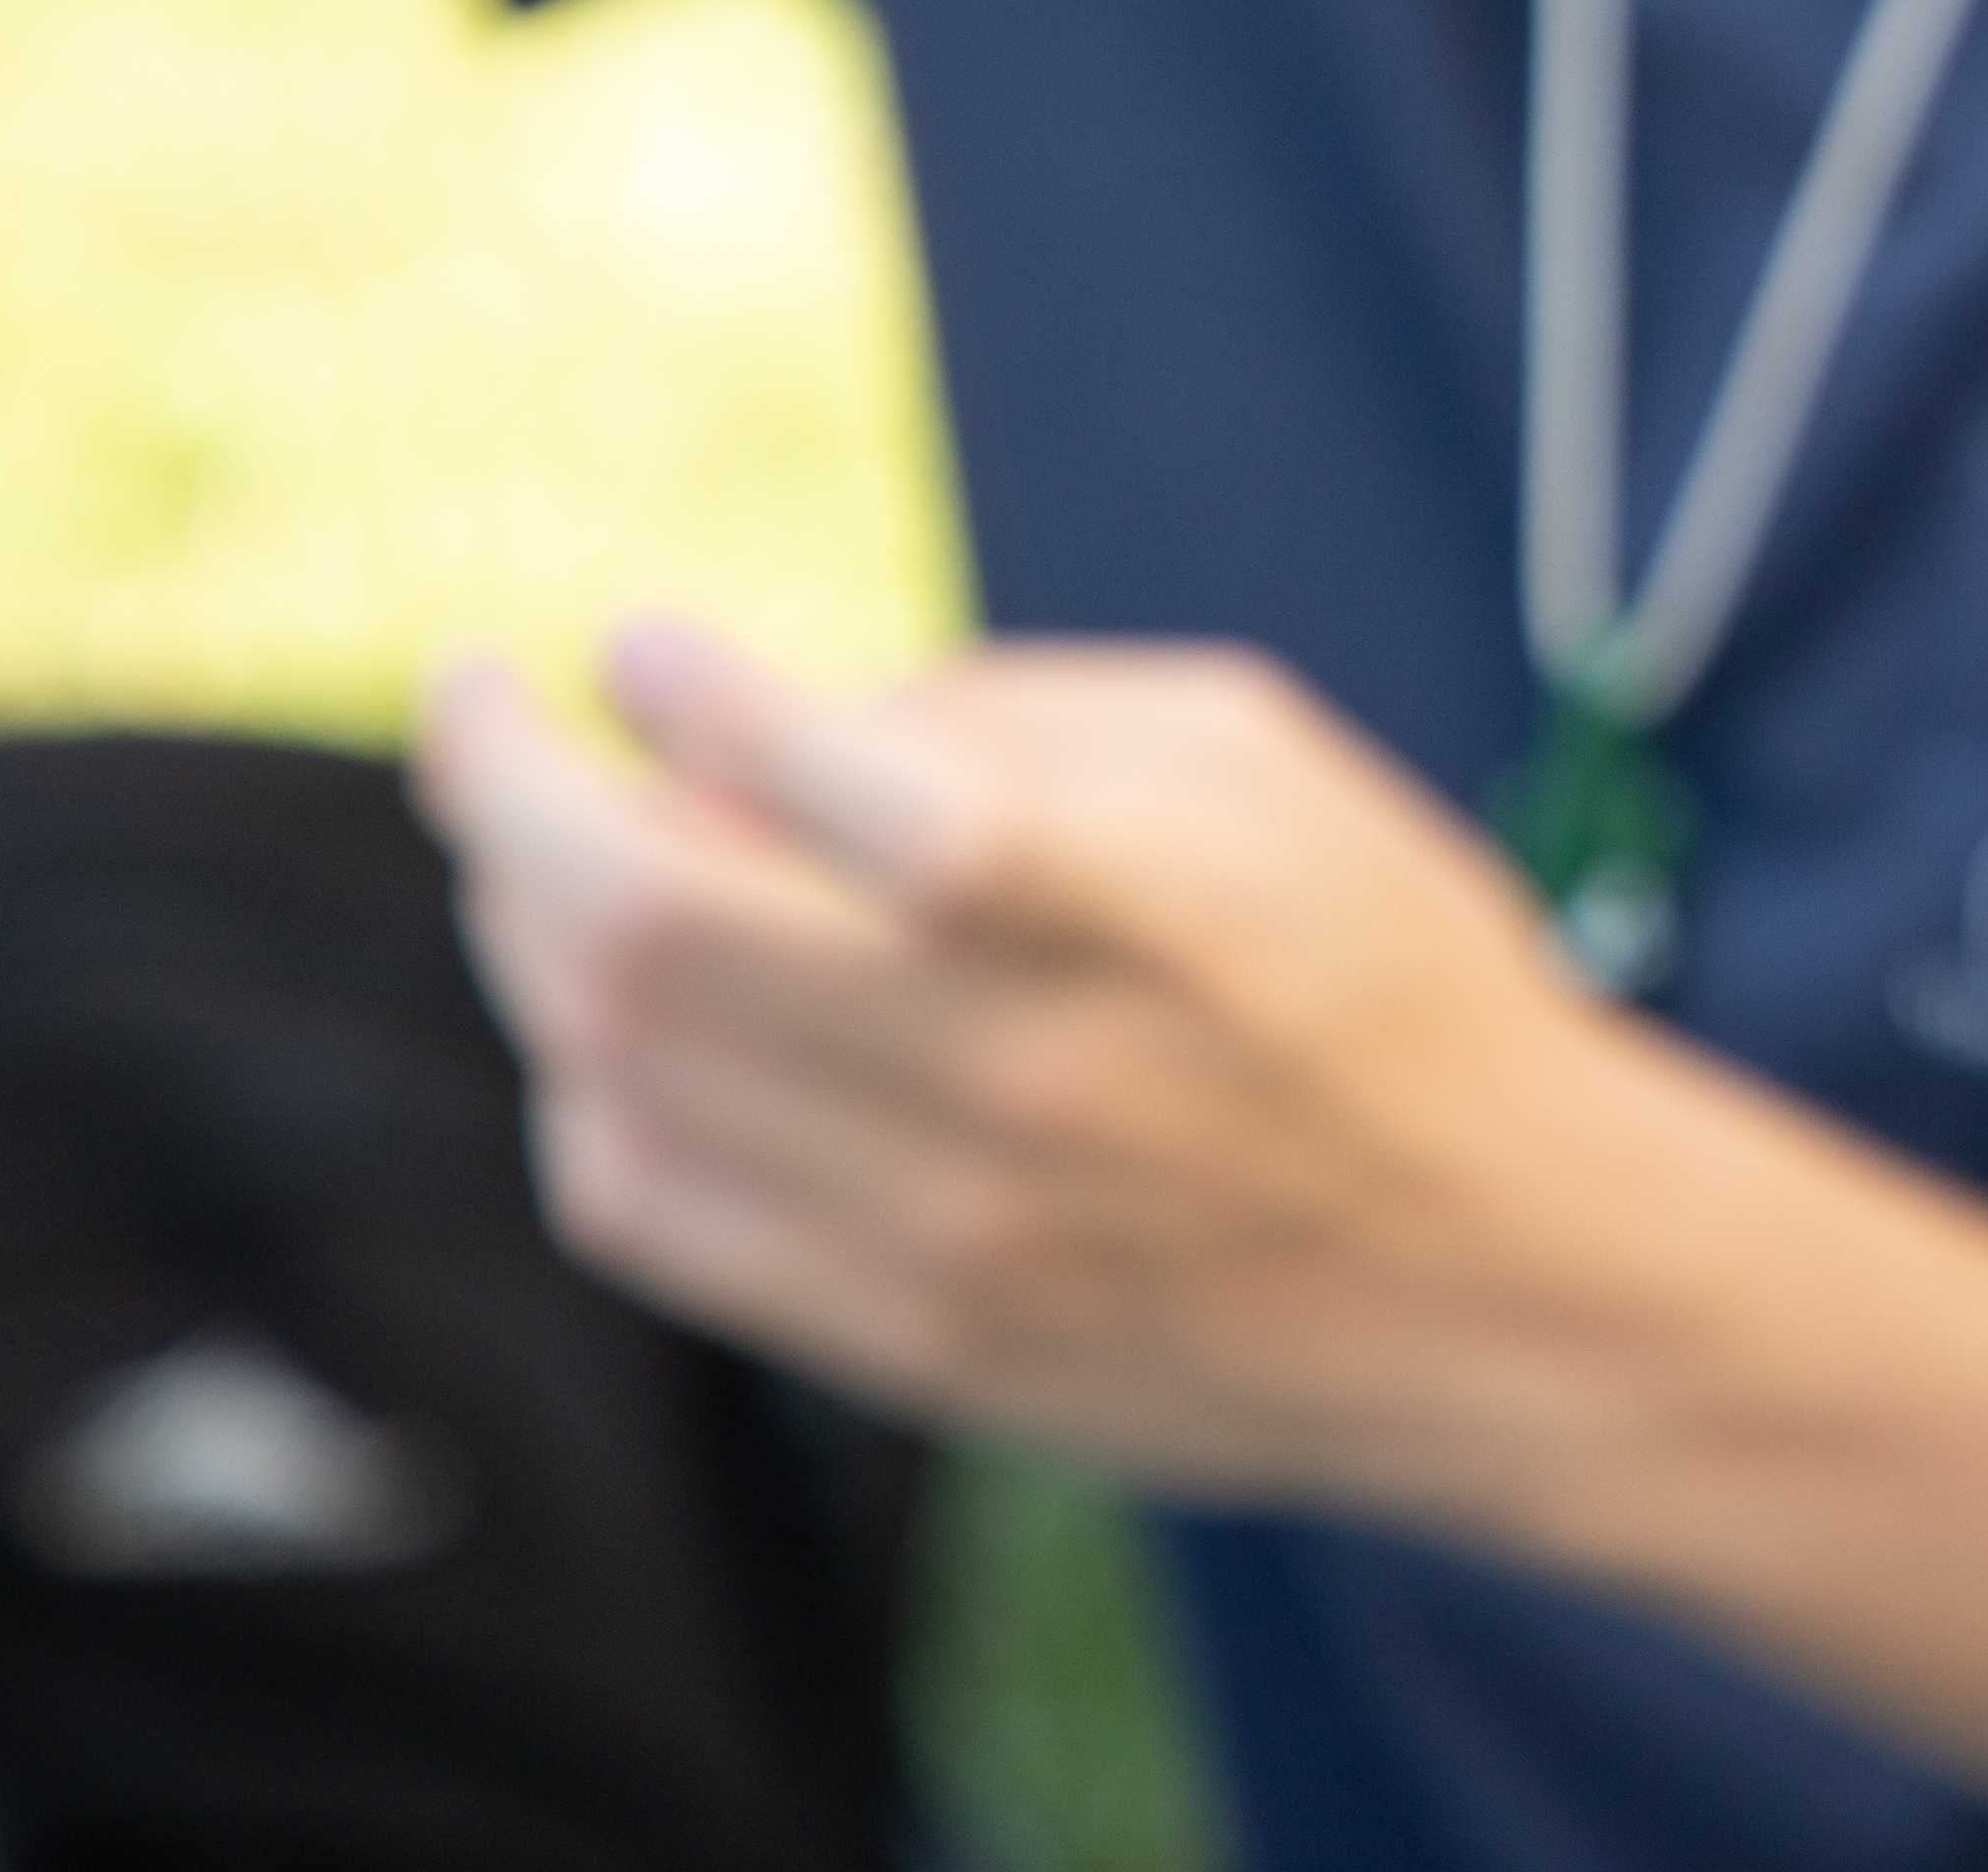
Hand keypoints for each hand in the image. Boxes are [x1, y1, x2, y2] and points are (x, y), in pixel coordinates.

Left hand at [413, 622, 1648, 1509]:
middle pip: (637, 918)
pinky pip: (640, 1209)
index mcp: (1112, 894)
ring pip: (607, 1062)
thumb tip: (742, 727)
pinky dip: (585, 1093)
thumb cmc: (1386, 972)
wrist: (1510, 1278)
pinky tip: (617, 1031)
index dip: (679, 683)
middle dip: (505, 783)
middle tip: (477, 708)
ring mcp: (940, 1225)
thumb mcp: (1256, 759)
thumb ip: (998, 716)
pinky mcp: (905, 1342)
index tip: (647, 645)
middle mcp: (1006, 1067)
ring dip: (527, 928)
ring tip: (541, 856)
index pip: (803, 768)